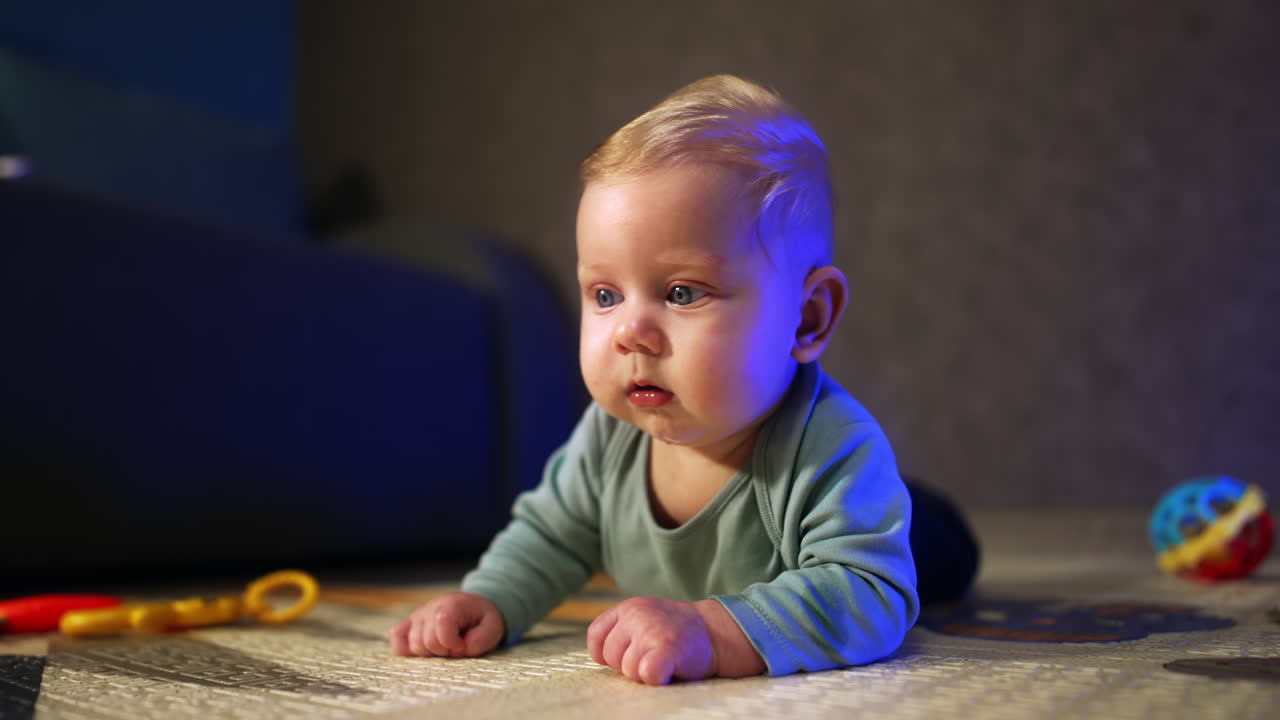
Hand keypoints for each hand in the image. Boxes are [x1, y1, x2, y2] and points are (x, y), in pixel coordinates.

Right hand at [388, 592, 504, 657]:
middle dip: (443, 651)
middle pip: (426, 641)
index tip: (462, 645)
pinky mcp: (409, 625)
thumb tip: (459, 650)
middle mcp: (430, 609)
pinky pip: (397, 638)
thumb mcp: (492, 627)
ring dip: (430, 653)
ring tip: (443, 646)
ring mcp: (417, 617)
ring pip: (413, 645)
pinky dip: (406, 648)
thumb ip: (480, 640)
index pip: (441, 626)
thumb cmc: (482, 619)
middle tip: (455, 646)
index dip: (453, 643)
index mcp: (451, 605)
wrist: (474, 608)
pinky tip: (424, 650)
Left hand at [586, 597, 719, 684]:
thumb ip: (623, 630)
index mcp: (629, 608)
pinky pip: (646, 673)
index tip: (626, 657)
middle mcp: (637, 616)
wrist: (715, 632)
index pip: (596, 635)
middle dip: (628, 665)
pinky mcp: (667, 649)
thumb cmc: (677, 633)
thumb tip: (601, 657)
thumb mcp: (645, 618)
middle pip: (611, 656)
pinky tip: (667, 672)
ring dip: (644, 674)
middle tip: (653, 658)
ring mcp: (651, 631)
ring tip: (664, 661)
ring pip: (628, 669)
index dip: (606, 653)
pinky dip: (654, 678)